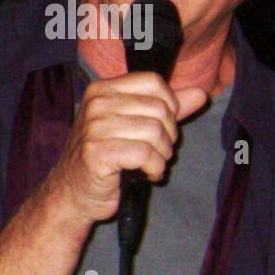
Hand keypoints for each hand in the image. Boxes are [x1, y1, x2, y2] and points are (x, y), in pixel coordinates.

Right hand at [48, 72, 208, 224]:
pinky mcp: (97, 153)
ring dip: (162, 155)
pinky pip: (145, 154)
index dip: (170, 105)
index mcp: (104, 90)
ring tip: (150, 164)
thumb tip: (201, 94)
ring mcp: (94, 128)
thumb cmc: (107, 158)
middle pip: (159, 108)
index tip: (163, 126)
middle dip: (168, 135)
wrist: (73, 193)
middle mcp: (97, 104)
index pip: (153, 81)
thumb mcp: (136, 127)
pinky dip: (155, 168)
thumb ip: (168, 109)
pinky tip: (146, 174)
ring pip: (155, 132)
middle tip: (156, 151)